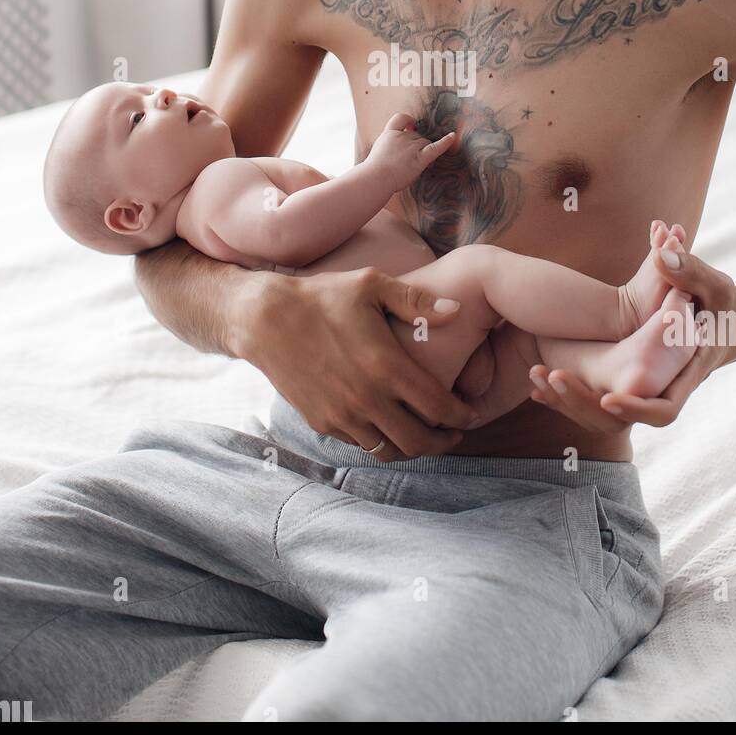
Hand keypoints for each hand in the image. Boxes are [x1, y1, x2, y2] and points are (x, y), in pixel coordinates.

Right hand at [232, 264, 475, 460]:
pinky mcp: (322, 423)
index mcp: (386, 366)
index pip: (438, 408)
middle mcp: (367, 398)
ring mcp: (342, 416)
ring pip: (389, 450)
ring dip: (412, 448)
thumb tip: (457, 309)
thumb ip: (416, 300)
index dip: (461, 416)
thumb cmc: (323, 297)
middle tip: (455, 433)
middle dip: (444, 442)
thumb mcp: (371, 284)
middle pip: (418, 442)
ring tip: (425, 434)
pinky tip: (388, 423)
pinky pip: (360, 443)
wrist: (265, 319)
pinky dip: (380, 439)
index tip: (470, 414)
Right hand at [367, 112, 455, 191]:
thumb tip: (399, 150)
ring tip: (414, 166)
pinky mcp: (419, 158)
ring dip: (424, 152)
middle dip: (417, 147)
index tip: (412, 125)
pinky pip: (435, 148)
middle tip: (408, 162)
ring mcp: (411, 147)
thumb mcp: (378, 152)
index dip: (408, 120)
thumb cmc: (374, 171)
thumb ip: (389, 146)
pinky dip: (445, 142)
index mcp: (389, 134)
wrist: (375, 178)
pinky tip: (453, 137)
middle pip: (417, 136)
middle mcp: (401, 137)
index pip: (400, 119)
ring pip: (425, 143)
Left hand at [529, 245, 735, 429]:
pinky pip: (596, 398)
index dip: (635, 409)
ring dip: (570, 401)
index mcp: (686, 377)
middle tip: (556, 379)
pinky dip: (570, 395)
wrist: (728, 323)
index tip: (608, 398)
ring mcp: (645, 390)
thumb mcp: (713, 286)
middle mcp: (664, 391)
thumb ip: (689, 271)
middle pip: (623, 418)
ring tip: (539, 378)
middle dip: (586, 403)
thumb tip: (662, 253)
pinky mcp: (630, 383)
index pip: (662, 410)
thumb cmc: (725, 304)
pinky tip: (538, 386)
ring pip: (604, 415)